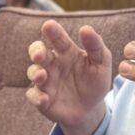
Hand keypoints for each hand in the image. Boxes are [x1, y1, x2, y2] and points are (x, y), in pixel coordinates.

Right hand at [26, 19, 112, 134]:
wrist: (91, 109)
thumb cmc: (95, 81)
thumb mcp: (101, 63)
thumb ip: (95, 46)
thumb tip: (86, 28)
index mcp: (66, 51)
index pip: (58, 39)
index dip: (52, 32)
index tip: (48, 25)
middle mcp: (52, 64)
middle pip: (38, 52)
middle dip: (36, 51)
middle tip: (39, 54)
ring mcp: (45, 81)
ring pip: (33, 72)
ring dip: (35, 73)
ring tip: (42, 76)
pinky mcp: (42, 98)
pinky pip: (34, 96)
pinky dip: (36, 97)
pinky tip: (44, 99)